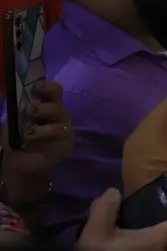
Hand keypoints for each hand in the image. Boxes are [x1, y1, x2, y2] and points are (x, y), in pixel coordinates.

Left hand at [0, 81, 72, 204]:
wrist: (22, 163)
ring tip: (29, 131)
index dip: (46, 86)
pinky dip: (43, 133)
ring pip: (59, 113)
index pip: (53, 90)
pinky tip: (32, 138)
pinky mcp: (67, 139)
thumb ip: (20, 111)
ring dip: (42, 117)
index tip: (36, 87)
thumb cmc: (18, 140)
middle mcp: (57, 112)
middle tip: (30, 110)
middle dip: (42, 102)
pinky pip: (59, 131)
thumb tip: (21, 101)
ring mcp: (64, 125)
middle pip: (57, 99)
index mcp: (46, 104)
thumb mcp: (15, 122)